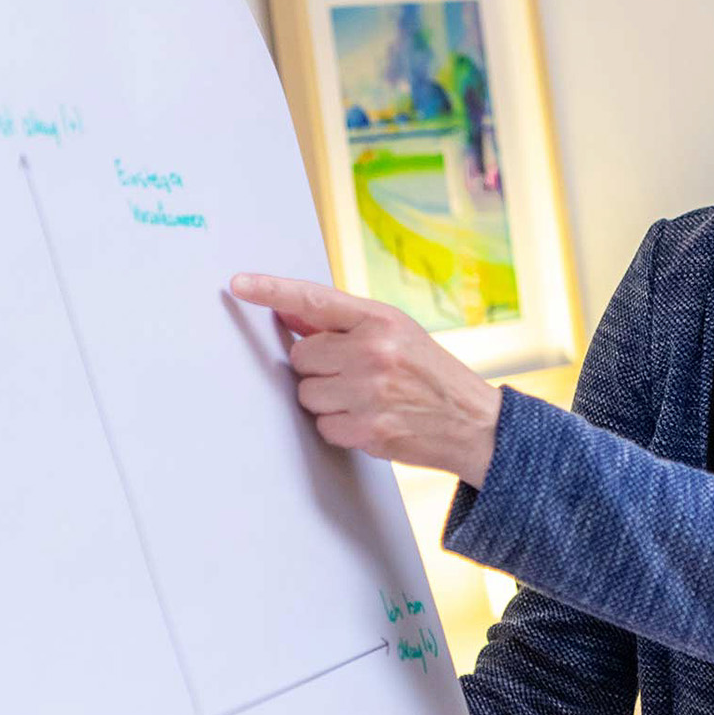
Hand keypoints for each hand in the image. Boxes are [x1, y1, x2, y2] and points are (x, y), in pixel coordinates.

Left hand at [229, 273, 501, 487]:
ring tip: (366, 399)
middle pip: (302, 357)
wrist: (474, 423)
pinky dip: (339, 427)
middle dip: (318, 367)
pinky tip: (370, 420)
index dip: (272, 290)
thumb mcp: (395, 334)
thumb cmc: (430, 373)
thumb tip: (288, 311)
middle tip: (354, 374)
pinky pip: (323, 426)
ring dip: (327, 400)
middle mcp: (375, 351)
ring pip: (307, 394)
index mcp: (381, 319)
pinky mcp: (369, 430)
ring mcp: (371, 392)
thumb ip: (340, 324)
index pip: (315, 299)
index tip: (239, 284)